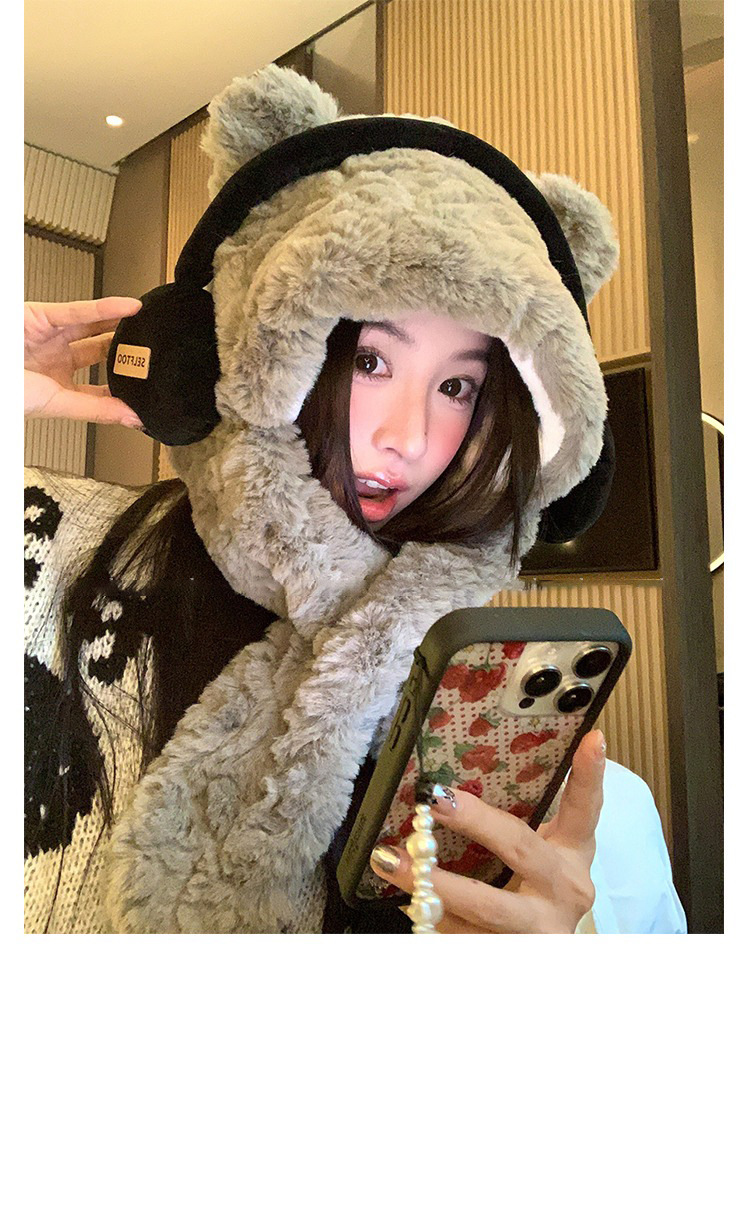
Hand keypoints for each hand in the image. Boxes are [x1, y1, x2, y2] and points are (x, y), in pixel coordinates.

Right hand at [24, 297, 143, 426]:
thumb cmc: (6, 391)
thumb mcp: (57, 403)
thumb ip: (97, 409)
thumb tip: (134, 418)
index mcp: (56, 386)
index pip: (98, 388)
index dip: (121, 387)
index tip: (148, 389)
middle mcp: (55, 360)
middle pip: (99, 352)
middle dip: (125, 353)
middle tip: (153, 353)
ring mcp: (50, 336)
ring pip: (93, 328)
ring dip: (121, 326)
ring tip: (149, 327)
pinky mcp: (43, 315)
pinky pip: (79, 309)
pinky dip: (106, 308)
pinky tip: (130, 308)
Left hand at [369, 729, 604, 932]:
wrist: (548, 953)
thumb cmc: (536, 893)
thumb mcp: (540, 857)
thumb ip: (511, 827)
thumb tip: (449, 791)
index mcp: (572, 855)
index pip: (583, 809)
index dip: (589, 775)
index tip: (591, 739)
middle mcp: (565, 890)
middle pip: (521, 849)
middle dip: (476, 823)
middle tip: (435, 801)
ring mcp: (543, 928)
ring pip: (486, 905)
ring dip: (435, 883)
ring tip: (391, 861)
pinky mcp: (517, 955)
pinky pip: (467, 936)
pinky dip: (435, 920)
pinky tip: (409, 905)